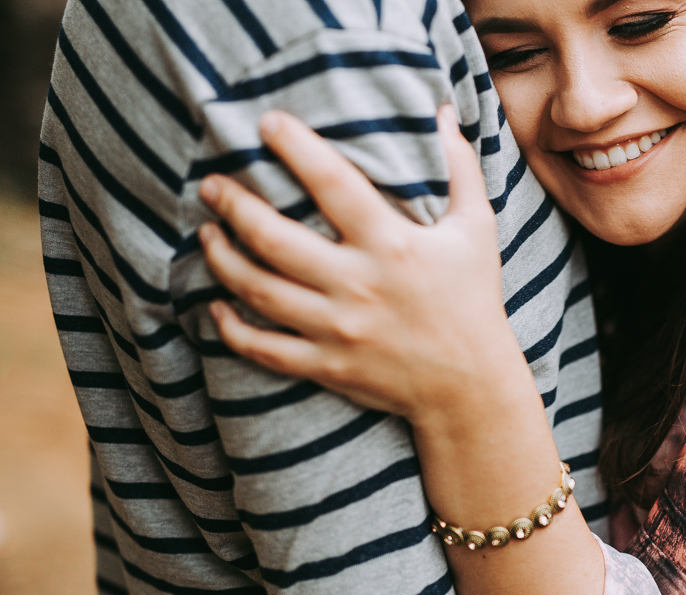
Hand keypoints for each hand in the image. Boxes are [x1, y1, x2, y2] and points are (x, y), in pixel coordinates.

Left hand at [199, 105, 515, 423]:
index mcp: (393, 245)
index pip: (333, 184)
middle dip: (233, 205)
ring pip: (258, 289)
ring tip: (207, 233)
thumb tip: (441, 113)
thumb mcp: (476, 231)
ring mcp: (339, 329)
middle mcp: (359, 285)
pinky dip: (231, 327)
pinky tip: (217, 304)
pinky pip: (263, 348)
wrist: (472, 388)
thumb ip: (461, 169)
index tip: (267, 123)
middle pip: (274, 237)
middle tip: (212, 185)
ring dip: (222, 258)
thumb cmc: (474, 302)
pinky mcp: (328, 366)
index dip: (296, 147)